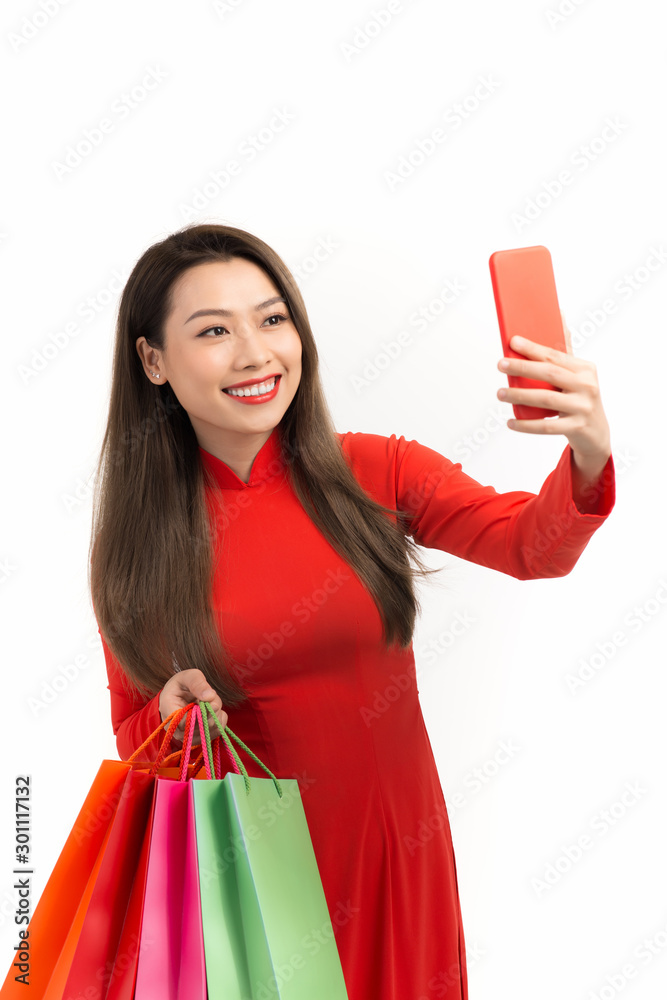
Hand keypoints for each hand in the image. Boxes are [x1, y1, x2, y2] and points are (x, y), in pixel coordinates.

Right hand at [158, 669, 227, 746]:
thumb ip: (197, 683)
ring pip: (209, 731)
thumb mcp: (188, 676)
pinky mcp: (197, 738)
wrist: (178, 695)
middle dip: (212, 711)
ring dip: (217, 715)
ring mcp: (186, 736)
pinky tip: (216, 711)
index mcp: (168, 710)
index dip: (202, 713)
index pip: (185, 722)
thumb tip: (209, 696)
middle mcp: (175, 728)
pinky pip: (215, 734)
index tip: (210, 699)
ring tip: (212, 702)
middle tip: (212, 697)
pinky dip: (220, 721)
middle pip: (200, 728)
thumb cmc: (182, 685)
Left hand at [496, 313, 611, 474]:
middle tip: (500, 364)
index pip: (555, 356)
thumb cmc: (579, 397)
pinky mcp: (578, 427)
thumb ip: (564, 351)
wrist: (596, 433)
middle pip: (550, 374)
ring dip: (520, 396)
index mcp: (585, 369)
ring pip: (547, 399)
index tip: (512, 341)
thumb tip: (558, 313)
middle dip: (523, 367)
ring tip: (500, 393)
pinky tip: (511, 422)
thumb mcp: (576, 375)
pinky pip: (548, 426)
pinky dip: (527, 425)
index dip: (533, 348)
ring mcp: (583, 407)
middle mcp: (588, 386)